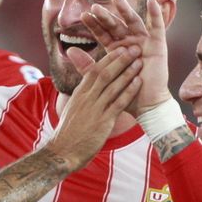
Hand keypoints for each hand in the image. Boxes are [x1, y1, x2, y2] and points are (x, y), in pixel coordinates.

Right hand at [45, 46, 141, 167]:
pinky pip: (118, 103)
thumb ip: (82, 98)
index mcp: (79, 94)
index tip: (120, 49)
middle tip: (133, 48)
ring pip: (112, 85)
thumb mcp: (73, 110)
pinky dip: (129, 91)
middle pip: (104, 73)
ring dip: (127, 72)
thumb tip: (88, 90)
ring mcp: (94, 109)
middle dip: (120, 59)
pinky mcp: (102, 121)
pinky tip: (138, 83)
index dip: (108, 59)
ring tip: (140, 61)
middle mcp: (86, 98)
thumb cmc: (68, 134)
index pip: (94, 70)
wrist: (62, 152)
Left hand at [76, 0, 169, 112]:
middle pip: (116, 25)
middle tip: (95, 7)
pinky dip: (156, 13)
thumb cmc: (124, 95)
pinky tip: (152, 0)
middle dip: (106, 16)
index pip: (103, 34)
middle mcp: (130, 43)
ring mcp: (144, 43)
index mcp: (116, 50)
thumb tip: (68, 50)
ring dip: (125, 10)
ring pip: (134, 22)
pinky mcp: (158, 45)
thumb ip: (87, 65)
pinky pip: (158, 27)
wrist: (145, 106)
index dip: (94, 25)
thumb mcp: (102, 78)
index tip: (83, 16)